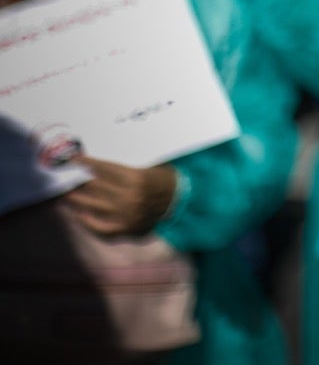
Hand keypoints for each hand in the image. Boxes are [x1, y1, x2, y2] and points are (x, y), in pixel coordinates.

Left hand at [62, 156, 178, 236]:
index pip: (104, 168)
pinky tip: (79, 215)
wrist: (182, 201)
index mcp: (136, 178)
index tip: (74, 159)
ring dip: (76, 200)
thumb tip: (97, 166)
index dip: (87, 163)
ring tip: (65, 195)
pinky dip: (87, 222)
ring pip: (93, 206)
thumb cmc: (164, 179)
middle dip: (78, 181)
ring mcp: (127, 215)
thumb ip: (125, 168)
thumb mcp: (149, 166)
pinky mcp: (127, 229)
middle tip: (65, 178)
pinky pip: (100, 228)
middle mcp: (129, 197)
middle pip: (95, 187)